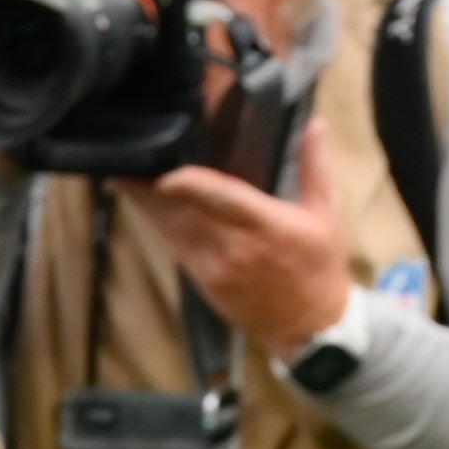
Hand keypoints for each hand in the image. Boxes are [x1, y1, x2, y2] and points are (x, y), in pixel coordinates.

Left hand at [130, 120, 354, 355]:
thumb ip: (315, 166)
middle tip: (125, 165)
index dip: (191, 186)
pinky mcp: (205, 283)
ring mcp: (216, 269)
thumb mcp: (325, 212)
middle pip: (184, 215)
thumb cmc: (320, 265)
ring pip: (173, 233)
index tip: (165, 174)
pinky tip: (147, 208)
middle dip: (150, 192)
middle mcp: (236, 247)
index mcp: (267, 225)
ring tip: (124, 180)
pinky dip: (161, 227)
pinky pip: (177, 249)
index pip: (223, 199)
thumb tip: (315, 123)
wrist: (311, 325)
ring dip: (147, 208)